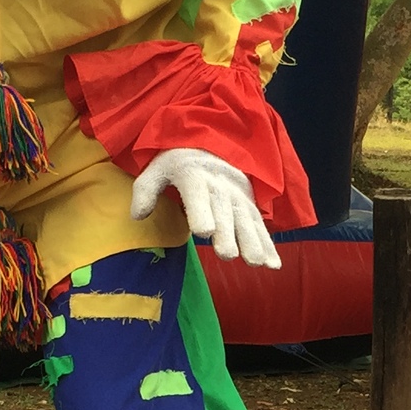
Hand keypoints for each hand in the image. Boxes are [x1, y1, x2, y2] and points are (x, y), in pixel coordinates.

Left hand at [129, 148, 278, 268]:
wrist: (212, 143)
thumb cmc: (180, 162)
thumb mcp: (157, 168)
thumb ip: (145, 190)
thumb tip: (137, 216)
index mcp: (194, 177)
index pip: (198, 195)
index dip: (202, 212)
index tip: (205, 231)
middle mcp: (219, 188)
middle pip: (225, 214)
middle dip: (227, 234)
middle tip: (226, 254)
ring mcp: (237, 198)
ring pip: (246, 222)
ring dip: (252, 242)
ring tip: (255, 262)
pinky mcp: (249, 207)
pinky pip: (260, 227)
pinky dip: (268, 245)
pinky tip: (273, 265)